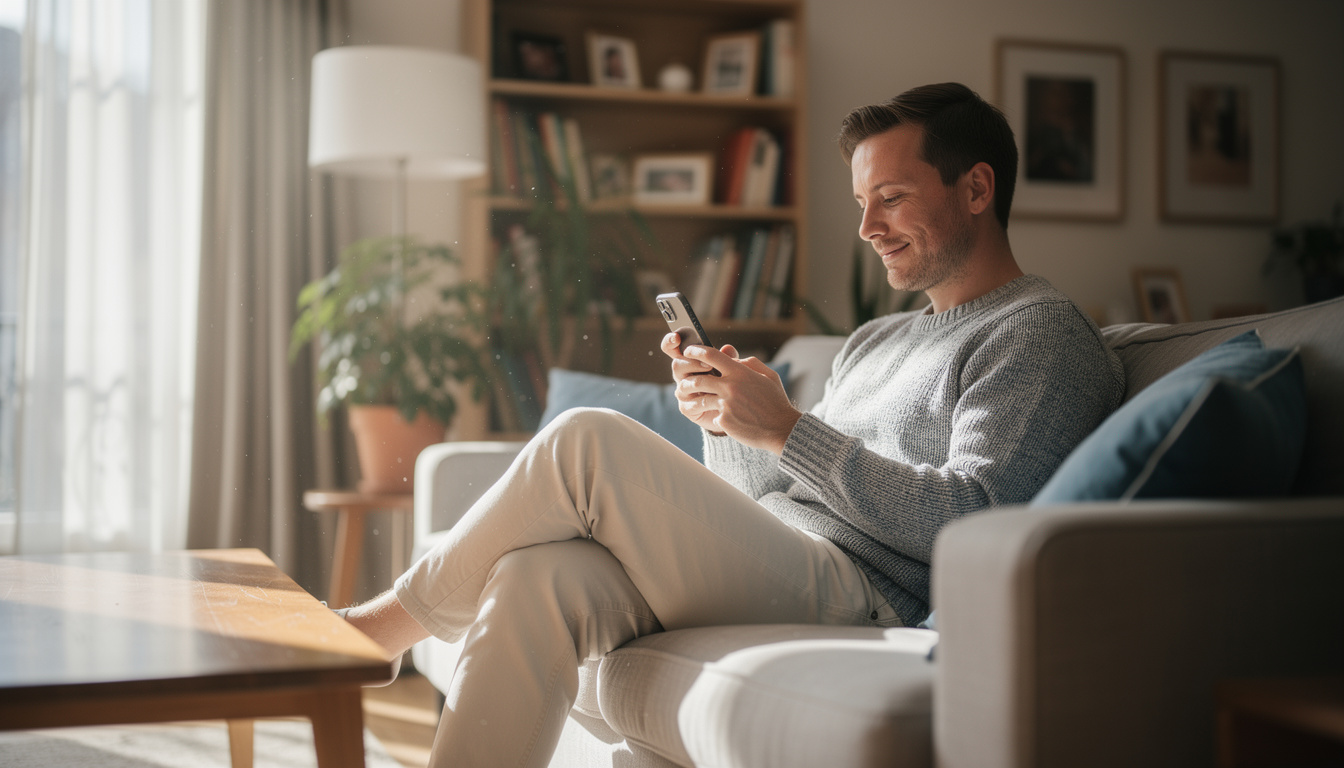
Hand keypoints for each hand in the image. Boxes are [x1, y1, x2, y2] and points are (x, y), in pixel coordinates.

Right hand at [662, 332, 724, 432]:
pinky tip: (714, 399)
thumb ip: (729, 358)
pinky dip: (701, 400)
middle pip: (676, 364)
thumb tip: (727, 348)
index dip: (670, 341)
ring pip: (682, 383)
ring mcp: (684, 391)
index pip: (674, 348)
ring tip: (714, 381)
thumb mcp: (734, 368)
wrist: (736, 410)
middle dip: (692, 362)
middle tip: (708, 364)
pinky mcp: (687, 408)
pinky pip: (688, 403)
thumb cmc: (731, 385)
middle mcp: (684, 375)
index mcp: (691, 360)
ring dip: (698, 380)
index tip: (676, 337)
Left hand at [664, 335, 801, 453]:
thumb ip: (748, 363)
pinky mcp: (724, 420)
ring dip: (694, 398)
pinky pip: (712, 414)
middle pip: (699, 378)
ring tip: (693, 399)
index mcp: (740, 372)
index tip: (688, 351)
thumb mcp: (768, 375)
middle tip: (685, 380)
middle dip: (688, 379)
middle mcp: (731, 386)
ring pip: (700, 397)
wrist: (781, 429)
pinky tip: (719, 418)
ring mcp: (726, 404)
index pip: (711, 355)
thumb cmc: (775, 401)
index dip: (695, 350)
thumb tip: (731, 357)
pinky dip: (714, 415)